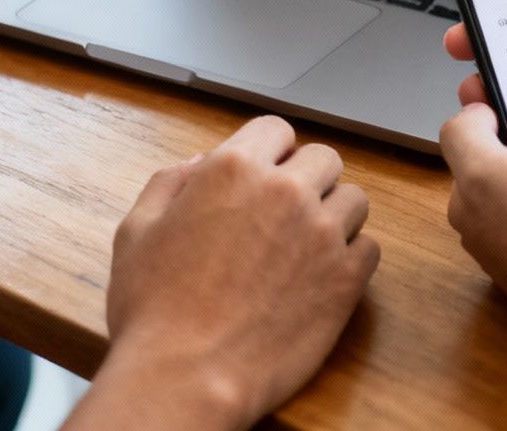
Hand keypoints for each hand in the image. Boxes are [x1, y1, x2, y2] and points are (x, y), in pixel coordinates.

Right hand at [91, 116, 379, 430]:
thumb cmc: (153, 311)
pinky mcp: (345, 278)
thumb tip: (199, 164)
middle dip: (307, 179)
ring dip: (334, 215)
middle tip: (286, 213)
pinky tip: (321, 277)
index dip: (270, 152)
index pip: (276, 130)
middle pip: (324, 158)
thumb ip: (169, 183)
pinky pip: (370, 247)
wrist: (185, 377)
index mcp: (233, 169)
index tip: (267, 175)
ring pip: (354, 199)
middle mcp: (285, 190)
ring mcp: (321, 233)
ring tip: (306, 246)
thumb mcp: (136, 231)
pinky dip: (351, 258)